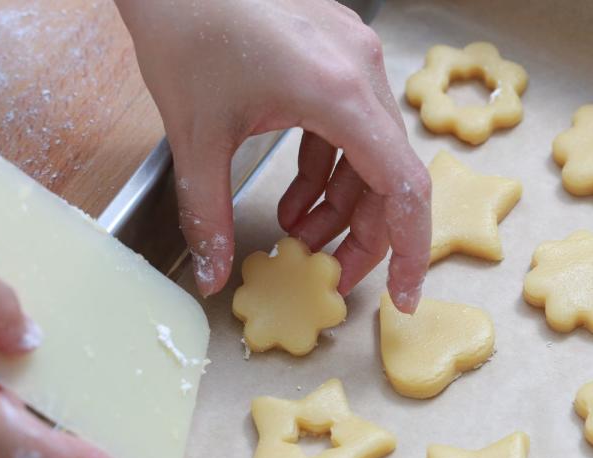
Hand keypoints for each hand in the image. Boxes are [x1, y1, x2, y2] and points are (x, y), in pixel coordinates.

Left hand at [115, 0, 430, 311]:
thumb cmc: (184, 26)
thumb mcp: (194, 135)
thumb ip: (207, 214)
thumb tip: (210, 275)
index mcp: (338, 93)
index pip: (403, 186)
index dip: (409, 250)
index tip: (400, 296)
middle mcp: (361, 72)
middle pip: (389, 176)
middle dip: (362, 234)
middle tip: (328, 273)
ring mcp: (353, 58)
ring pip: (370, 154)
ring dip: (341, 204)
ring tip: (298, 235)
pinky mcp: (336, 54)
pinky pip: (350, 127)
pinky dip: (329, 169)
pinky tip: (295, 197)